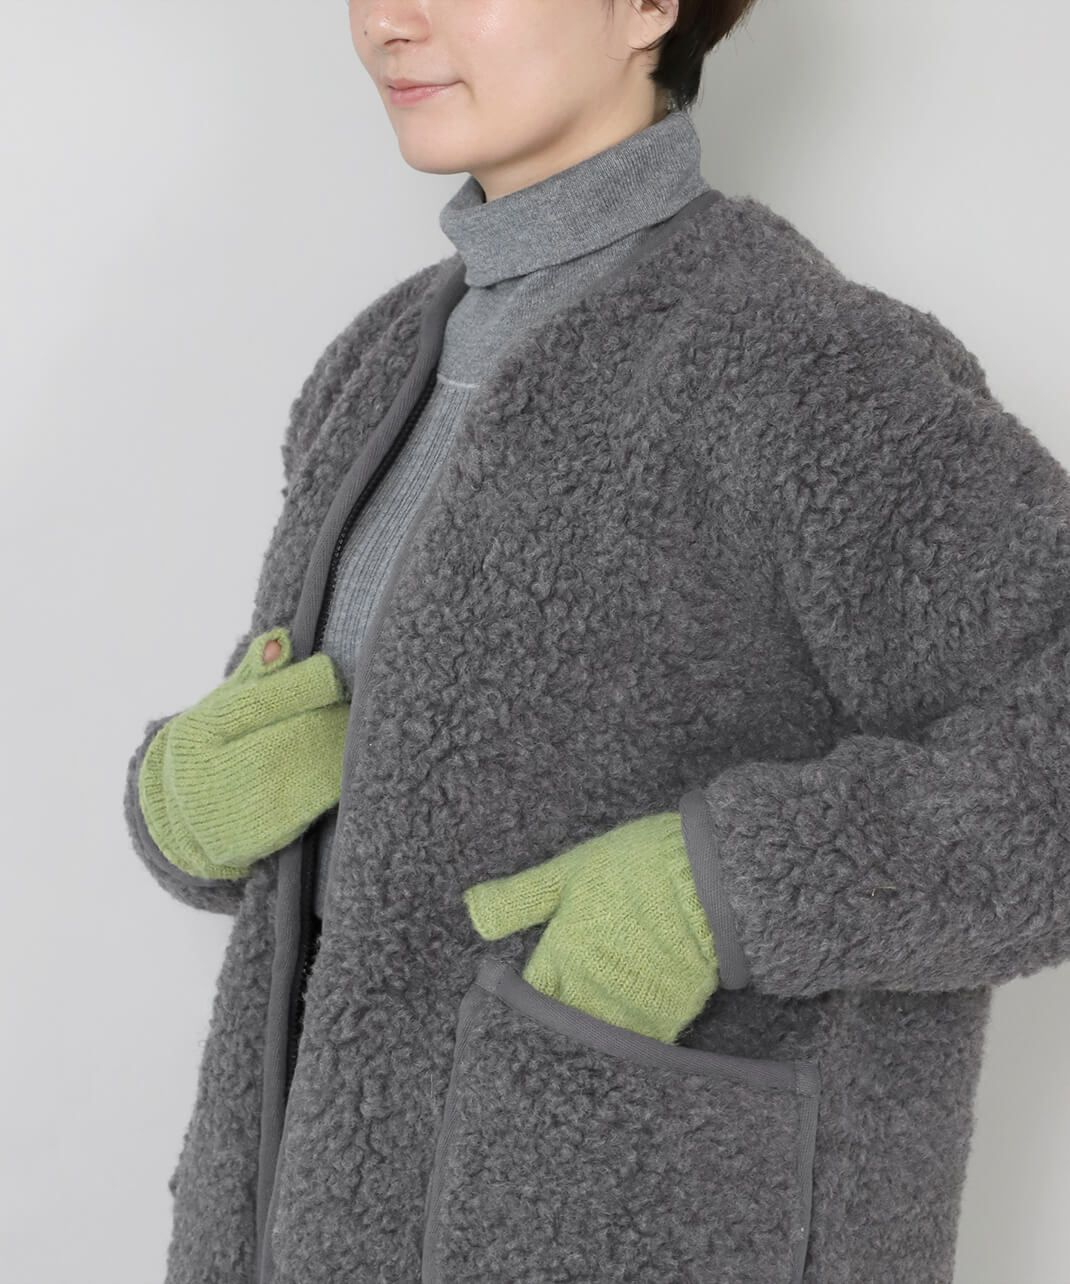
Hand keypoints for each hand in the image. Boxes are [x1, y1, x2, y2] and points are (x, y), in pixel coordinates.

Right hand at [137, 626, 349, 878]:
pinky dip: (336, 784)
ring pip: (305, 772)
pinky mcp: (258, 839)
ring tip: (362, 733)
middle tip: (363, 702)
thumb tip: (281, 640)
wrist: (188, 822)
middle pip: (288, 737)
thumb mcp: (223, 709)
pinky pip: (311, 807)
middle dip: (331, 718)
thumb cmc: (219, 749)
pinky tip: (354, 769)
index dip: (305, 686)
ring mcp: (234, 810)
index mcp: (200, 731)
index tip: (335, 675)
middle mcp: (210, 773)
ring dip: (342, 750)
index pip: (260, 702)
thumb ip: (255, 676)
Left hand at [462, 811, 718, 1042]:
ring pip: (594, 1042)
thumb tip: (470, 913)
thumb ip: (520, 898)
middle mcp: (587, 997)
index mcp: (559, 960)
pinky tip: (622, 1030)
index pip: (524, 999)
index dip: (519, 998)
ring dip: (586, 1037)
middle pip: (558, 1028)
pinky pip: (634, 1047)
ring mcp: (627, 1014)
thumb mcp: (569, 872)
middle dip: (553, 1026)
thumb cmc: (635, 869)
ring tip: (586, 1028)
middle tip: (554, 1016)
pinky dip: (624, 1042)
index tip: (515, 997)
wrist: (710, 884)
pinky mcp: (667, 1021)